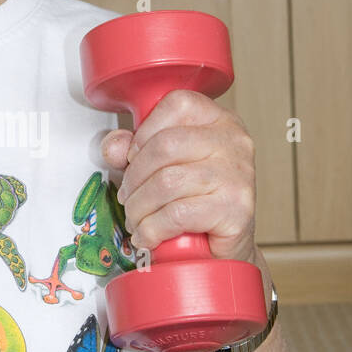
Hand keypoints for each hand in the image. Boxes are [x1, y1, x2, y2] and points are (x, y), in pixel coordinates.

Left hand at [100, 90, 257, 265]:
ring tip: (136, 220)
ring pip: (167, 183)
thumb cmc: (198, 202)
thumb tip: (113, 147)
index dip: (145, 131)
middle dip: (134, 177)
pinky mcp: (235, 209)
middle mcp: (233, 143)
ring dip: (139, 208)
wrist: (226, 247)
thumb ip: (135, 150)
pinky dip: (152, 229)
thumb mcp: (165, 167)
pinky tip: (148, 236)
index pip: (178, 104)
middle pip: (166, 146)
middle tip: (128, 198)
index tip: (133, 157)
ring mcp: (238, 175)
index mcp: (219, 121)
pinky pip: (177, 214)